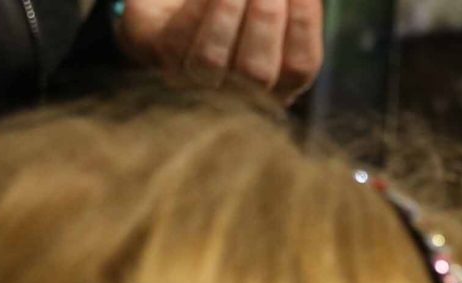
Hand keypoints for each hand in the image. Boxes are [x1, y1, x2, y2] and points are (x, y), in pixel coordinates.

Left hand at [116, 0, 323, 100]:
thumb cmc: (230, 2)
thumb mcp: (263, 6)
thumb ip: (284, 3)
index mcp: (275, 83)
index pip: (299, 66)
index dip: (304, 25)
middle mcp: (235, 94)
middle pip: (256, 71)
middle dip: (265, 19)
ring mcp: (192, 80)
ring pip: (212, 58)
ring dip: (228, 10)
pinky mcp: (157, 53)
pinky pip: (178, 36)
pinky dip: (196, 5)